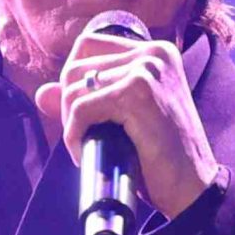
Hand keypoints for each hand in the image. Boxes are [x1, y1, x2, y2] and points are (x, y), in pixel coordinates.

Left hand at [33, 30, 219, 218]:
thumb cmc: (159, 155)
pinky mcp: (137, 94)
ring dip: (71, 125)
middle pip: (76, 67)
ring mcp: (146, 70)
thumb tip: (42, 92)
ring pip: (74, 89)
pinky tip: (86, 153)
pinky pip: (81, 110)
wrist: (192, 188)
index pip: (88, 46)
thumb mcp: (122, 119)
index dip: (73, 81)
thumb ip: (85, 99)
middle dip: (68, 106)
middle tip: (85, 136)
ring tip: (90, 147)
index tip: (83, 114)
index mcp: (155, 52)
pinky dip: (74, 135)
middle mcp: (153, 53)